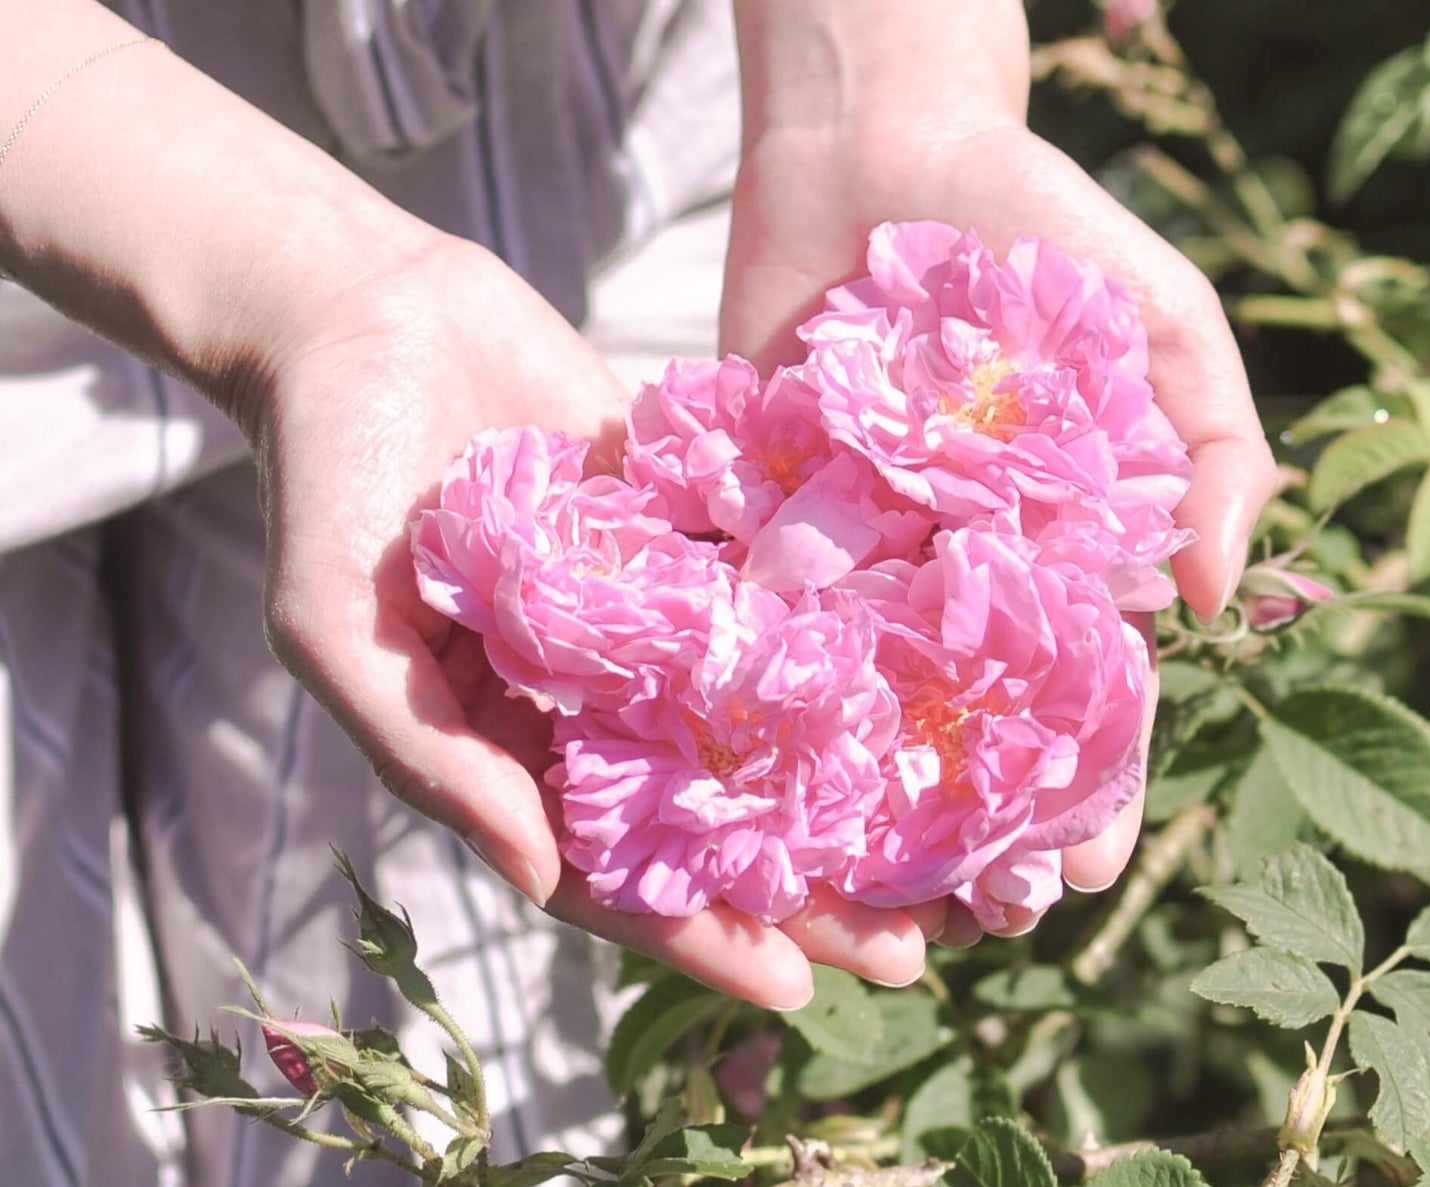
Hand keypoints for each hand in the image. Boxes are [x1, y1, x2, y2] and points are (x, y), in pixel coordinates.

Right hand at [245, 236, 926, 1007]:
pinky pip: (772, 600)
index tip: (794, 987)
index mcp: (512, 749)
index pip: (613, 874)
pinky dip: (841, 641)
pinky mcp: (689, 535)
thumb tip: (539, 880)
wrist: (368, 314)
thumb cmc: (326, 477)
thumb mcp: (338, 627)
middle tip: (915, 946)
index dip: (698, 938)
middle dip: (806, 885)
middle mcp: (595, 701)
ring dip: (846, 783)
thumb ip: (429, 754)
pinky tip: (924, 678)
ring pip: (762, 722)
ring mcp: (651, 620)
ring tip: (946, 836)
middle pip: (714, 817)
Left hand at [721, 117, 1274, 941]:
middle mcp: (960, 571)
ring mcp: (860, 553)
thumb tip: (1225, 597)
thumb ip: (1217, 446)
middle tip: (974, 918)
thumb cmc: (1041, 227)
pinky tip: (756, 788)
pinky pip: (761, 625)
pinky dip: (759, 703)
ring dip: (872, 801)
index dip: (1093, 782)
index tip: (1084, 868)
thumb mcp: (1162, 322)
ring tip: (868, 893)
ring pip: (869, 702)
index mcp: (1063, 549)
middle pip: (974, 722)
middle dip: (979, 821)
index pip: (1087, 690)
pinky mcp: (762, 517)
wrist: (878, 146)